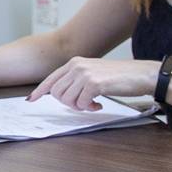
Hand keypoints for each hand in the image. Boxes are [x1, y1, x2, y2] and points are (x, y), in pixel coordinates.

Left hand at [27, 57, 160, 110]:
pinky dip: (89, 108)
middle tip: (83, 104)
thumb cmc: (119, 76)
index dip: (40, 91)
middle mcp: (77, 66)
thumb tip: (60, 93)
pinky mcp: (94, 84)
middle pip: (57, 93)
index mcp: (74, 63)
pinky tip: (99, 104)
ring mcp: (85, 74)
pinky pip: (81, 104)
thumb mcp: (93, 72)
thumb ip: (76, 79)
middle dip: (67, 103)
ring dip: (79, 107)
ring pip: (67, 100)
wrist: (141, 74)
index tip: (31, 100)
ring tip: (92, 103)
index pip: (51, 79)